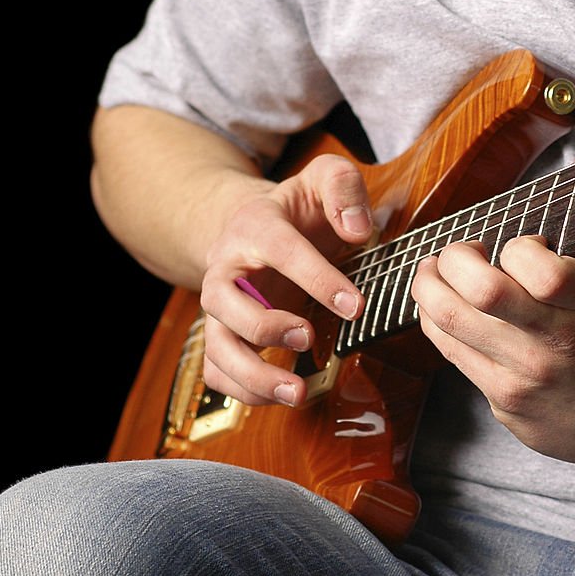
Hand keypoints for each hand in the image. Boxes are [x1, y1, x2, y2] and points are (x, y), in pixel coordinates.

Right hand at [198, 154, 372, 405]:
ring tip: (295, 392)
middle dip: (263, 326)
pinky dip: (244, 391)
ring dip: (252, 374)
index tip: (354, 306)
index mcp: (255, 227)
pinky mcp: (225, 336)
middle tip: (307, 338)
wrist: (256, 227)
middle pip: (222, 302)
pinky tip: (282, 396)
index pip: (280, 251)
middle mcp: (227, 269)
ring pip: (217, 346)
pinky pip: (218, 371)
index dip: (316, 279)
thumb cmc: (299, 211)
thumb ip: (343, 187)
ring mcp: (222, 308)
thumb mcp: (324, 179)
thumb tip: (358, 228)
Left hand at [411, 235, 574, 485]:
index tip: (520, 247)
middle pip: (482, 292)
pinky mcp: (505, 403)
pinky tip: (445, 310)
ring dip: (430, 286)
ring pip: (449, 321)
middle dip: (456, 258)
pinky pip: (451, 353)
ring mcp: (527, 378)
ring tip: (435, 274)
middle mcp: (558, 344)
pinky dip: (437, 322)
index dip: (517, 246)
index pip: (539, 268)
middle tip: (459, 253)